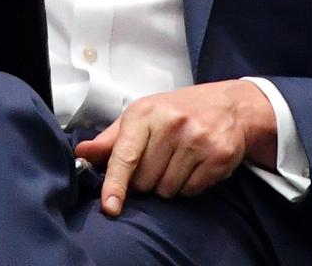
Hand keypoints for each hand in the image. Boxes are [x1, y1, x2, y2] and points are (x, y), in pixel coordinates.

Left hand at [75, 79, 276, 216]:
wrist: (229, 105)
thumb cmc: (178, 110)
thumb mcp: (142, 115)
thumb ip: (111, 139)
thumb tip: (81, 154)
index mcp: (145, 112)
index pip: (125, 155)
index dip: (115, 184)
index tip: (110, 206)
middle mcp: (171, 123)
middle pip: (145, 181)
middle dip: (146, 180)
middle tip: (158, 160)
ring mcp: (196, 139)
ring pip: (167, 190)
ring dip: (168, 184)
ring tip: (177, 160)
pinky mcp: (217, 155)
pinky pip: (190, 191)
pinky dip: (188, 185)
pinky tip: (194, 165)